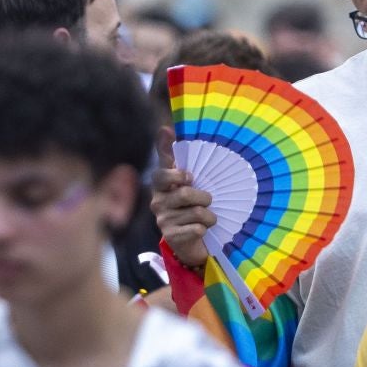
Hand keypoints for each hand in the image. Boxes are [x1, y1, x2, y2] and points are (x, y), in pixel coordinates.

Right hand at [152, 148, 214, 269]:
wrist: (188, 239)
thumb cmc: (188, 203)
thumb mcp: (183, 180)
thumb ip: (171, 154)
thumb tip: (164, 128)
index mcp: (160, 185)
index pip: (161, 174)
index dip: (176, 175)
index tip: (189, 176)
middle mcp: (157, 201)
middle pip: (186, 194)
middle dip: (204, 197)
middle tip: (208, 200)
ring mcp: (163, 220)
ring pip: (197, 213)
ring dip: (209, 215)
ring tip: (207, 217)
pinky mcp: (171, 237)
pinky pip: (197, 229)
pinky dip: (205, 228)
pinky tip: (201, 229)